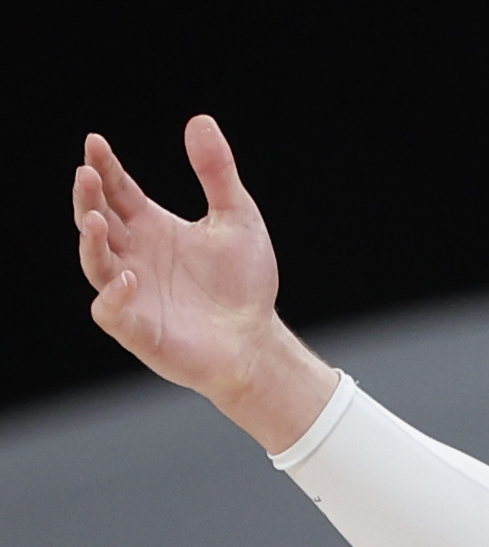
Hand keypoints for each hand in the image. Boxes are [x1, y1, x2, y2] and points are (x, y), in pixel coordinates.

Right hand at [73, 116, 332, 446]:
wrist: (258, 341)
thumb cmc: (244, 284)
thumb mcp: (237, 219)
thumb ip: (217, 174)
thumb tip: (200, 120)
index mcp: (150, 227)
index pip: (116, 190)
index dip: (103, 167)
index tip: (96, 142)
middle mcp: (133, 255)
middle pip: (95, 219)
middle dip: (87, 197)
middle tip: (87, 174)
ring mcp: (131, 293)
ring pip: (94, 262)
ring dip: (89, 240)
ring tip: (94, 218)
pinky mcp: (139, 330)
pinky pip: (111, 312)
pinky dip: (114, 296)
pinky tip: (129, 278)